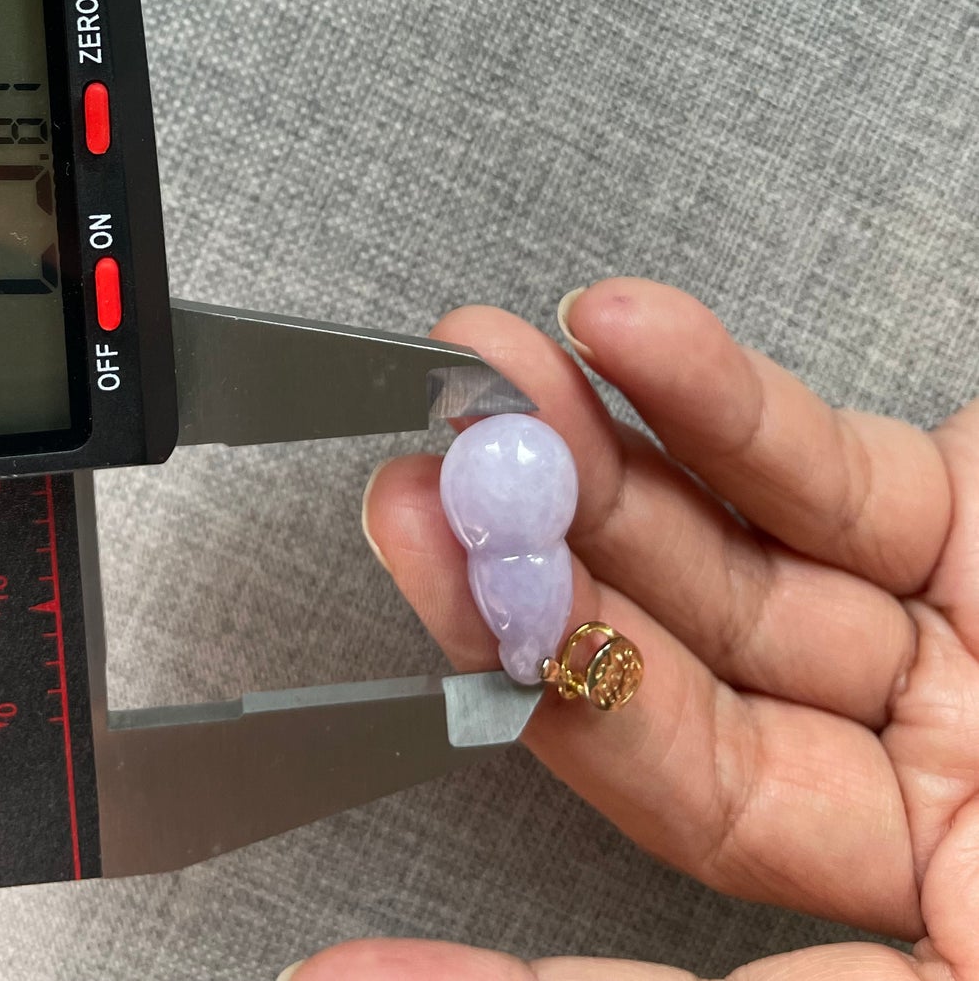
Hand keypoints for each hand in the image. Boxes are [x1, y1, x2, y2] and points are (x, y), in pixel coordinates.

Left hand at [291, 279, 978, 980]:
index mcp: (927, 945)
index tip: (337, 969)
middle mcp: (916, 813)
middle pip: (680, 714)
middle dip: (536, 604)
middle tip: (425, 513)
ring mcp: (935, 663)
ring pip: (717, 568)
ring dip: (590, 472)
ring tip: (483, 391)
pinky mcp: (958, 523)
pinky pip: (816, 467)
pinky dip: (712, 396)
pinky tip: (620, 338)